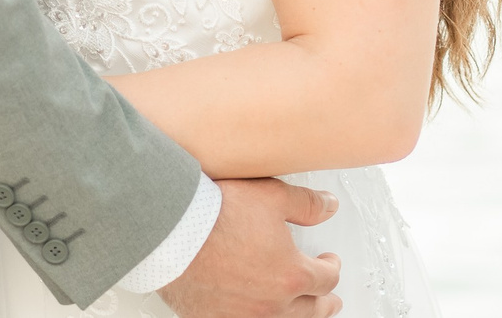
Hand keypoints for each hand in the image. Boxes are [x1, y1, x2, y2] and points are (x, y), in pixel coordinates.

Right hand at [161, 178, 341, 317]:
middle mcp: (272, 303)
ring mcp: (244, 316)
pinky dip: (256, 317)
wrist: (170, 232)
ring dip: (296, 315)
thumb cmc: (215, 214)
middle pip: (311, 310)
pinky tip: (255, 312)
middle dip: (324, 303)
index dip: (331, 268)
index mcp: (292, 274)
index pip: (326, 278)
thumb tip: (328, 206)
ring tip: (299, 311)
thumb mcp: (270, 196)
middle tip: (329, 300)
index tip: (329, 262)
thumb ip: (305, 204)